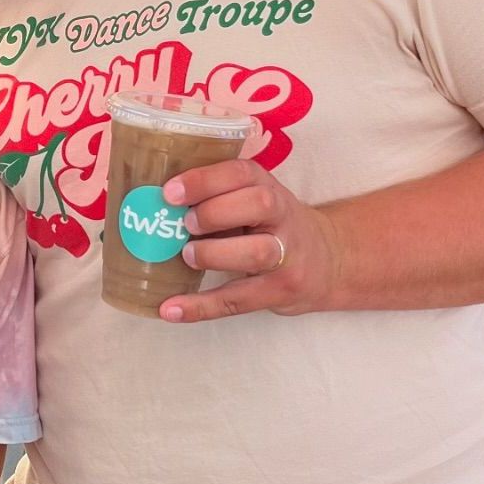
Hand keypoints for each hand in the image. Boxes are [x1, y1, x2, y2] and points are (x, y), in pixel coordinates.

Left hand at [158, 159, 340, 321]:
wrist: (329, 260)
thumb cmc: (271, 224)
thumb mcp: (254, 198)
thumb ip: (217, 195)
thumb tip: (154, 202)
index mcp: (268, 187)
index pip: (242, 173)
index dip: (205, 180)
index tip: (170, 191)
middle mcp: (283, 216)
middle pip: (258, 205)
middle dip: (214, 212)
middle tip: (184, 223)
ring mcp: (287, 256)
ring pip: (256, 252)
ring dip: (215, 253)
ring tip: (187, 256)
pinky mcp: (281, 292)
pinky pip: (239, 301)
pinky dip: (201, 307)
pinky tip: (170, 310)